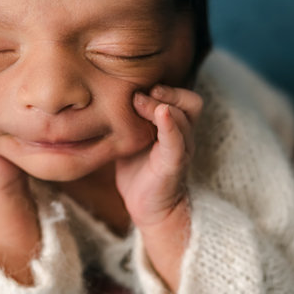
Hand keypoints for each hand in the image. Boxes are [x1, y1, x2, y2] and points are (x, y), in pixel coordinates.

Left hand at [115, 84, 203, 229]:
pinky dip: (170, 124)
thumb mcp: (130, 140)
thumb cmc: (137, 172)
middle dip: (170, 91)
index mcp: (175, 127)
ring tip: (138, 100)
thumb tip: (101, 95)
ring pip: (184, 118)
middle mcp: (183, 135)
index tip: (140, 84)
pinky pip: (177, 140)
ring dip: (161, 104)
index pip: (183, 97)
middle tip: (143, 90)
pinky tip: (161, 112)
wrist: (148, 208)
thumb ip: (126, 119)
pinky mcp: (174, 164)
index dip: (167, 87)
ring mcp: (181, 149)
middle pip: (192, 102)